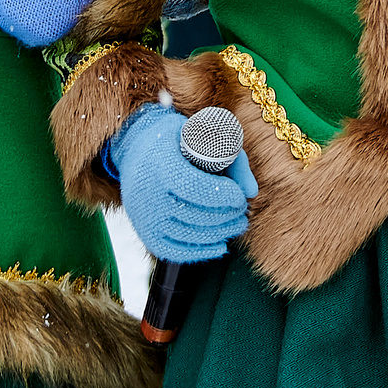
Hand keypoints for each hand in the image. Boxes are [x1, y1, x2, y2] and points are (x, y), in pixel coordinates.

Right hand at [112, 103, 257, 262]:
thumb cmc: (177, 139)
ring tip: (238, 224)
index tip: (240, 197)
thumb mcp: (205, 134)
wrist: (136, 148)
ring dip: (220, 233)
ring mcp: (145, 217)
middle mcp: (148, 193)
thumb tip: (251, 192)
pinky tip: (221, 245)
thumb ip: (233, 158)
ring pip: (189, 235)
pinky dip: (201, 252)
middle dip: (227, 216)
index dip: (223, 196)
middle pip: (195, 214)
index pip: (195, 187)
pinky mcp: (145, 233)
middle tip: (243, 210)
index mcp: (162, 164)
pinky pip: (174, 252)